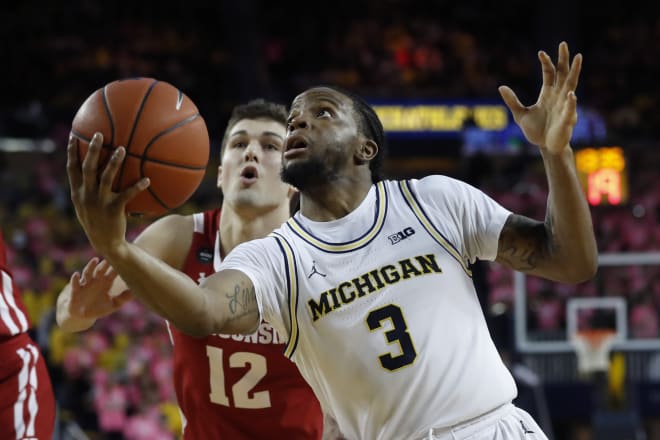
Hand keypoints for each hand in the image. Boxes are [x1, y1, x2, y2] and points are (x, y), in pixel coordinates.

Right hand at [67, 132, 149, 255]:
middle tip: (99, 134)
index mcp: (78, 193)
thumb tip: (95, 172)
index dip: (72, 152)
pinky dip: (137, 186)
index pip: (71, 169)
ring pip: (106, 177)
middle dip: (92, 150)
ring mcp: (99, 202)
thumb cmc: (98, 222)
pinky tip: (147, 180)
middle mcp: (86, 195)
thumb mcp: (86, 206)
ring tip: (122, 149)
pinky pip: (127, 195)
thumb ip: (87, 190)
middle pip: (87, 168)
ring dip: (114, 162)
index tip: (74, 136)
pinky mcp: (114, 210)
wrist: (106, 243)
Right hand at [67, 258, 131, 319]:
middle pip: (101, 269)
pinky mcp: (75, 290)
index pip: (113, 272)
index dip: (118, 267)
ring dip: (91, 266)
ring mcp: (85, 284)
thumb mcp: (113, 304)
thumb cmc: (100, 308)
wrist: (82, 315)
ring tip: (95, 260)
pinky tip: (76, 274)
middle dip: (105, 263)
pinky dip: (75, 279)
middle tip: (112, 256)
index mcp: (106, 283)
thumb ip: (123, 298)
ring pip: (88, 272)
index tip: (125, 260)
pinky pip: (75, 283)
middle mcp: (96, 280)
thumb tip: (136, 292)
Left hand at [498, 41, 581, 153]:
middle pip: (562, 74)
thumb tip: (501, 87)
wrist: (546, 147)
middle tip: (563, 44)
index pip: (549, 74)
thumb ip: (512, 101)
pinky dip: (571, 102)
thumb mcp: (520, 114)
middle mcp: (558, 96)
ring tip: (578, 58)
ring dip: (575, 72)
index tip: (541, 52)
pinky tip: (571, 94)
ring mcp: (564, 106)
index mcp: (548, 94)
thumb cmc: (536, 131)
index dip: (546, 62)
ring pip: (571, 86)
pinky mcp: (567, 119)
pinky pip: (570, 109)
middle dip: (563, 59)